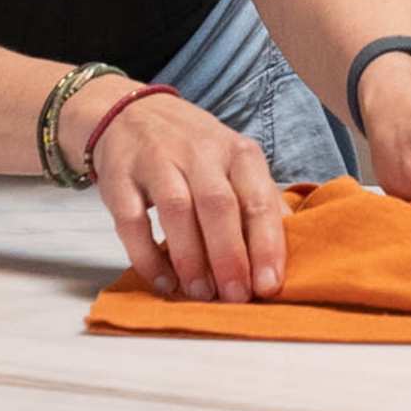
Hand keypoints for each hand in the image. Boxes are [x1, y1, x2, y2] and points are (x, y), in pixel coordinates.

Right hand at [76, 82, 285, 302]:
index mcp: (237, 152)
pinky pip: (132, 220)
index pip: (257, 199)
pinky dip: (147, 255)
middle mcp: (199, 152)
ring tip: (201, 293)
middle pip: (219, 205)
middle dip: (230, 256)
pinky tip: (163, 281)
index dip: (265, 245)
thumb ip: (260, 200)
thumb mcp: (234, 162)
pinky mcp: (120, 177)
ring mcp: (157, 161)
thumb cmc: (194, 149)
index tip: (269, 285)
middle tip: (235, 296)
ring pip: (177, 210)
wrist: (132, 114)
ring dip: (191, 258)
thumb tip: (289, 247)